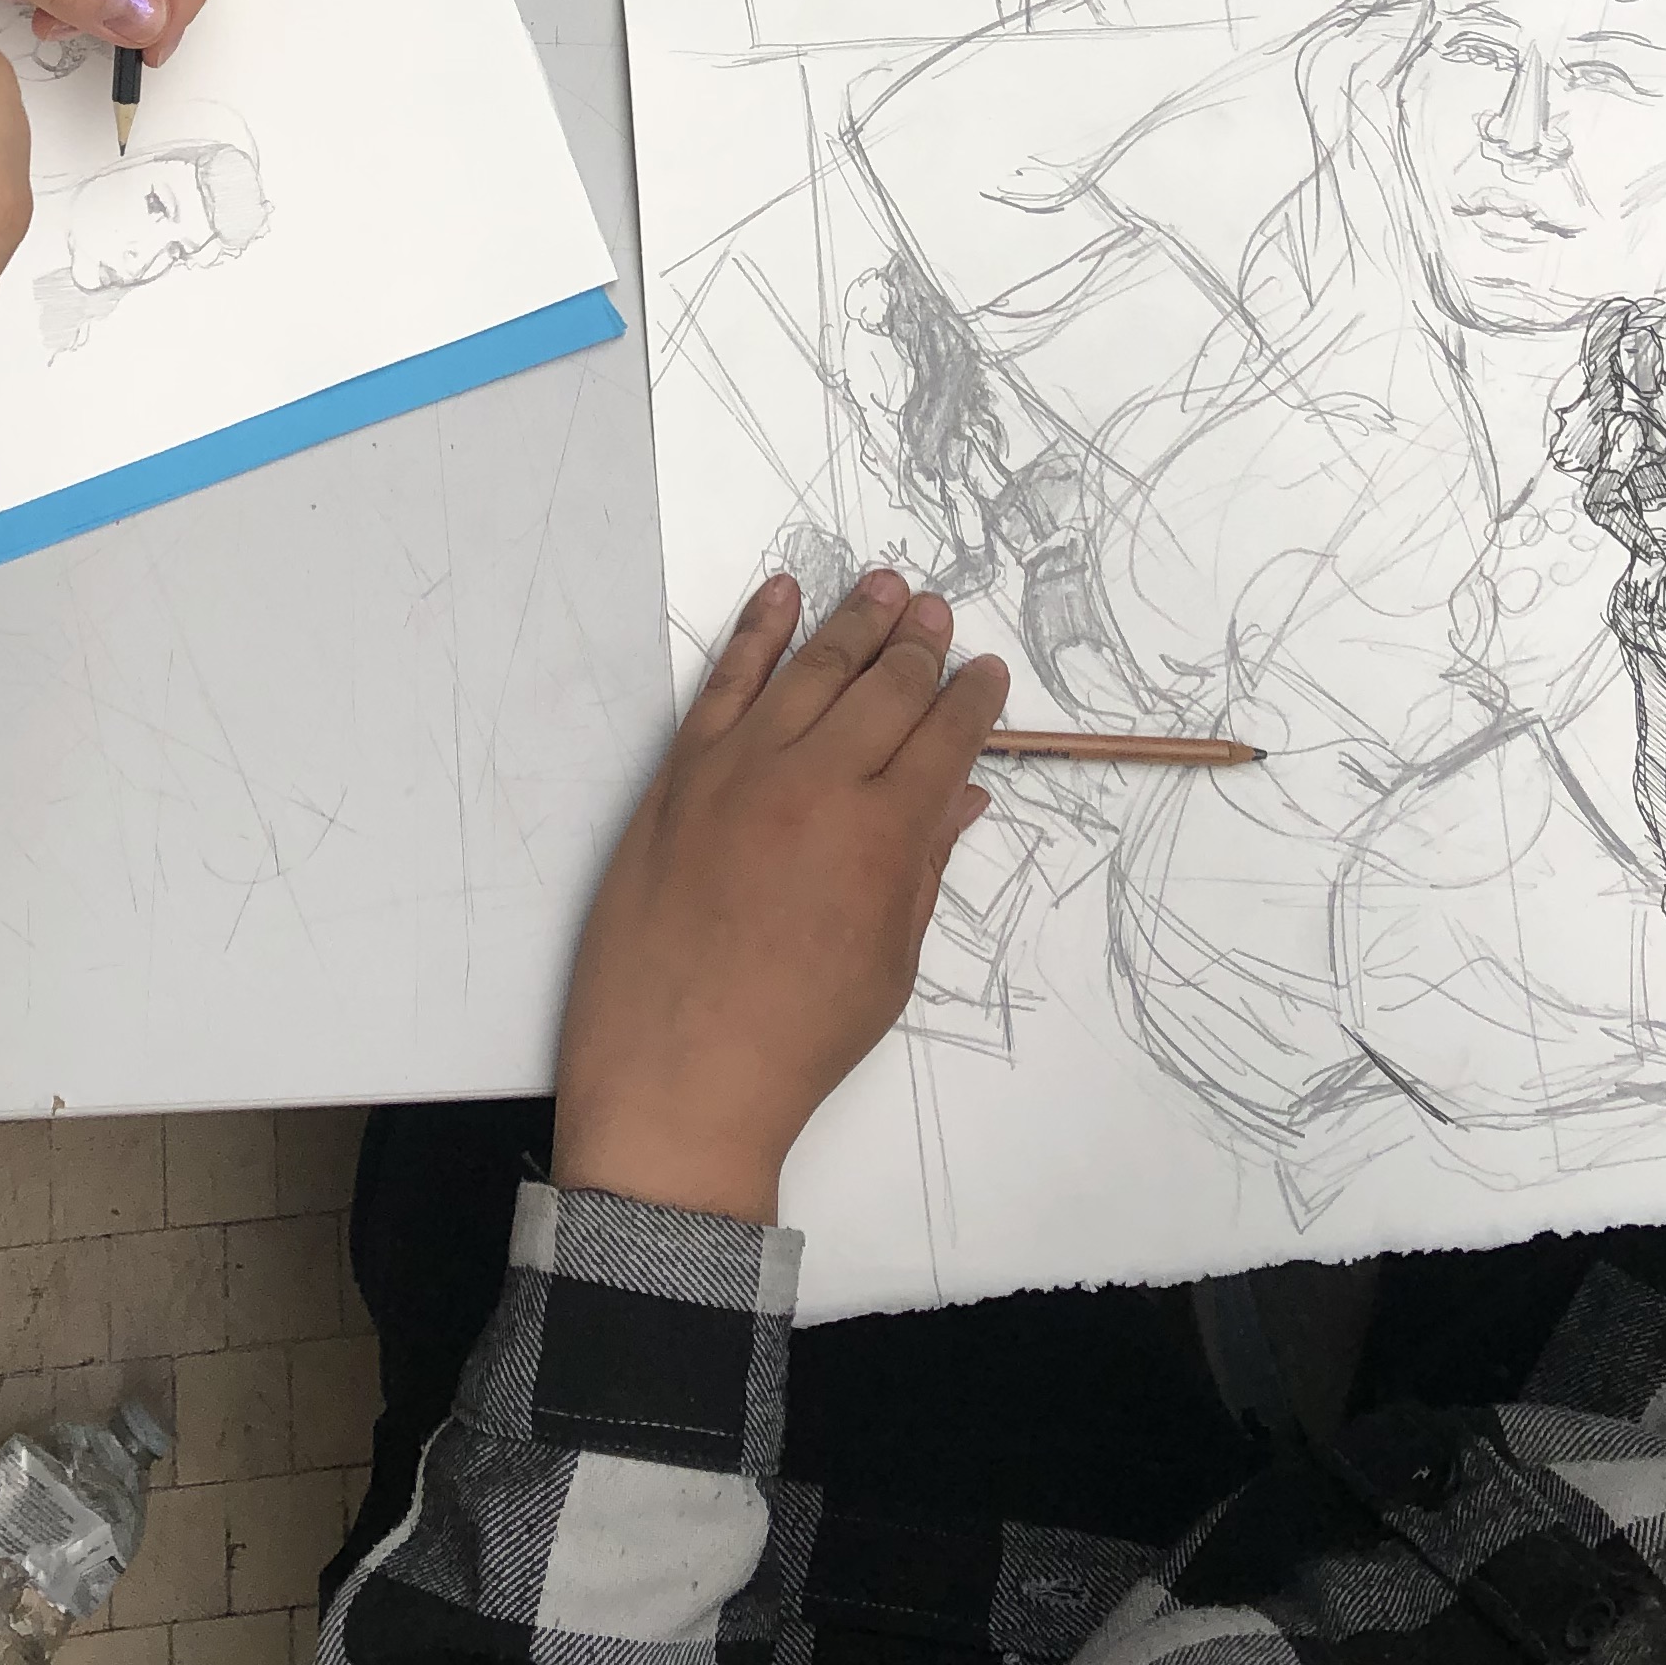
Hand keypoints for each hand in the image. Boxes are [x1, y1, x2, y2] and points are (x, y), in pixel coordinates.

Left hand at [552, 571, 1008, 1224]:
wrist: (677, 1079)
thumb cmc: (796, 1039)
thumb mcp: (890, 963)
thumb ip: (925, 865)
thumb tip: (963, 796)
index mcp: (883, 835)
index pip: (947, 738)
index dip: (973, 699)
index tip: (987, 673)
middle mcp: (817, 783)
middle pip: (886, 688)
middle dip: (921, 645)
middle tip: (940, 610)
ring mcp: (741, 769)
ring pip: (812, 668)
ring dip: (855, 620)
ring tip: (885, 585)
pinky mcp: (680, 774)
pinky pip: (722, 682)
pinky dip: (755, 631)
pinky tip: (781, 594)